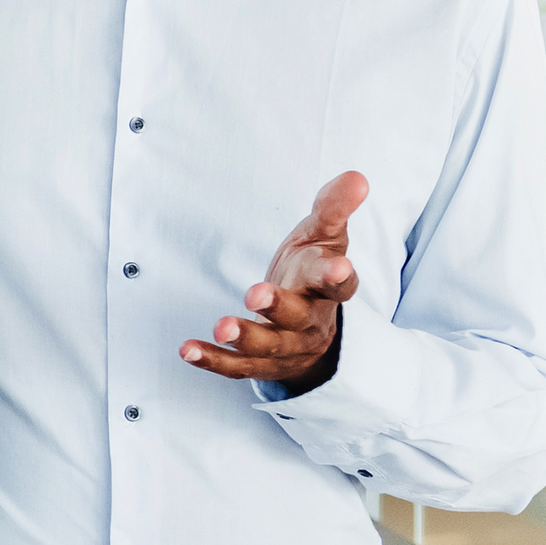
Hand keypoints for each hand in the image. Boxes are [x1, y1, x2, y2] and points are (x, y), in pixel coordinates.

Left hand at [186, 170, 364, 394]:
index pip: (340, 285)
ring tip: (221, 327)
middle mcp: (310, 321)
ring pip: (268, 346)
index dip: (338, 276)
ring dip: (244, 337)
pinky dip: (213, 359)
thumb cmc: (312, 271)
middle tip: (255, 293)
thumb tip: (357, 177)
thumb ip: (333, 209)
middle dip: (278, 306)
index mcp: (328, 290)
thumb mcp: (323, 237)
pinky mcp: (260, 364)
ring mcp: (286, 346)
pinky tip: (187, 349)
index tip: (338, 267)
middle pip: (297, 317)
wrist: (308, 327)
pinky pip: (236, 367)